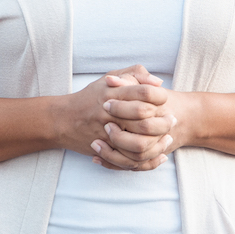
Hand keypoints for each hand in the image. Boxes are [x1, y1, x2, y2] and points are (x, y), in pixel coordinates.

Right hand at [53, 65, 168, 168]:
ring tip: (167, 138)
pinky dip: (147, 160)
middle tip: (172, 119)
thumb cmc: (90, 97)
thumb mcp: (109, 78)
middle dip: (162, 120)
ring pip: (138, 141)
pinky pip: (129, 158)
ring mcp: (106, 132)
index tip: (166, 100)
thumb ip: (134, 73)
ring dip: (157, 141)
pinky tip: (159, 155)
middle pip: (143, 116)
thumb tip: (158, 82)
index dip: (159, 97)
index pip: (143, 92)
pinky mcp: (105, 149)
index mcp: (112, 92)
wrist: (62, 120)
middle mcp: (109, 111)